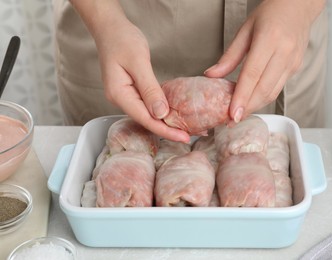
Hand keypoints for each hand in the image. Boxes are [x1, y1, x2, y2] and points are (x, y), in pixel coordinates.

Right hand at [72, 1, 189, 142]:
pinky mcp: (131, 90)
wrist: (110, 28)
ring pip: (148, 114)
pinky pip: (148, 104)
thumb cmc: (122, 40)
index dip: (166, 130)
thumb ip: (149, 89)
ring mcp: (125, 95)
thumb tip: (161, 113)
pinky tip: (174, 114)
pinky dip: (162, 110)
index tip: (185, 138)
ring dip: (166, 122)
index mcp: (119, 94)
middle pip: (147, 120)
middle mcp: (121, 99)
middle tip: (191, 136)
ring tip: (187, 129)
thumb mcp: (138, 62)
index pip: (145, 119)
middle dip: (169, 130)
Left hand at [205, 0, 324, 122]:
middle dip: (247, 108)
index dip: (242, 97)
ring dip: (255, 106)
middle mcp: (284, 52)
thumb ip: (229, 56)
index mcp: (269, 39)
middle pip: (264, 89)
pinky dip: (263, 97)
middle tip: (231, 120)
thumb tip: (211, 75)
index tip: (232, 115)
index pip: (252, 75)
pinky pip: (278, 88)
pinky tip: (251, 100)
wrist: (298, 6)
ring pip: (273, 92)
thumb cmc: (270, 13)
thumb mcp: (245, 30)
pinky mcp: (296, 68)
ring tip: (239, 113)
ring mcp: (293, 62)